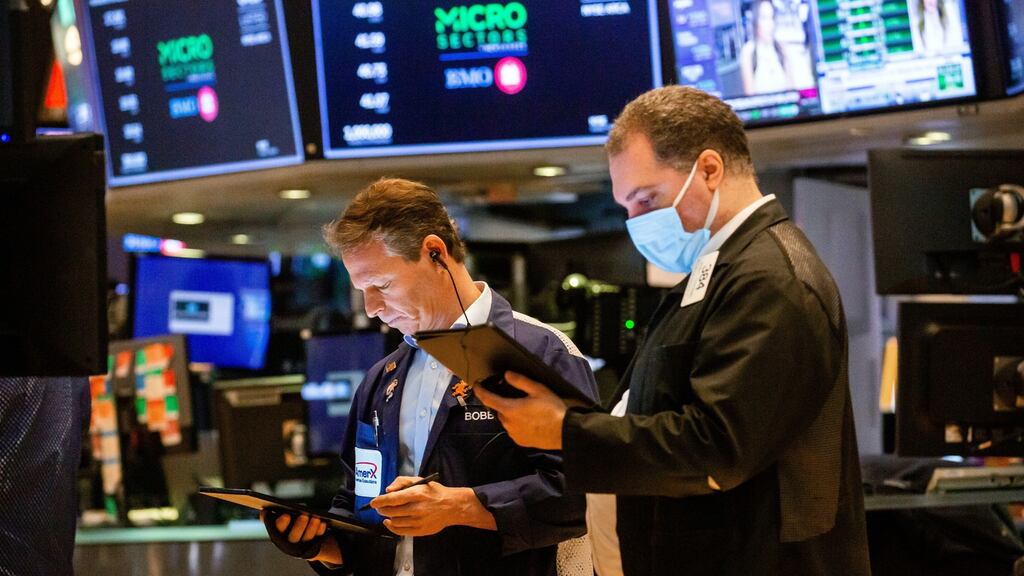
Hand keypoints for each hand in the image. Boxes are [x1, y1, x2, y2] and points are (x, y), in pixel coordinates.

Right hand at [260, 510, 339, 563]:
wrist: (299, 541)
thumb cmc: (286, 525)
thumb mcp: (277, 521)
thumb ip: (269, 517)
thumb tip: (264, 512)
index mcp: (276, 536)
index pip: (276, 531)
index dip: (281, 523)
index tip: (286, 515)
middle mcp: (288, 544)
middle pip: (293, 537)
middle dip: (299, 526)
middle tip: (304, 515)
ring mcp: (301, 547)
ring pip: (307, 538)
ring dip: (311, 528)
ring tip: (316, 517)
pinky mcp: (313, 547)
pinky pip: (318, 539)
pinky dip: (320, 531)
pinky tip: (323, 522)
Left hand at [368, 476, 494, 535]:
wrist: (451, 507)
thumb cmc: (434, 492)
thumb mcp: (420, 480)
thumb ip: (402, 481)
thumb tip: (388, 490)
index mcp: (417, 494)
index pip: (392, 498)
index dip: (380, 501)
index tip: (373, 502)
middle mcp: (417, 508)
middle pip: (391, 511)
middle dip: (382, 509)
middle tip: (379, 507)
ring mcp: (419, 521)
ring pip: (394, 521)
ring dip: (387, 517)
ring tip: (386, 513)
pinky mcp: (420, 531)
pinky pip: (400, 531)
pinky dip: (392, 527)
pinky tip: (390, 522)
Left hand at [475, 371, 566, 449]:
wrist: (564, 432)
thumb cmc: (552, 409)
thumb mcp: (538, 390)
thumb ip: (520, 381)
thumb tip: (506, 374)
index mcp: (509, 409)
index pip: (487, 399)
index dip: (480, 390)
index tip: (476, 384)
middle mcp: (507, 423)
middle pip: (498, 409)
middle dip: (502, 402)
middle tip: (514, 396)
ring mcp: (513, 434)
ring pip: (505, 420)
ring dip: (509, 413)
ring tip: (525, 408)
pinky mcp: (520, 441)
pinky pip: (512, 429)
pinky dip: (516, 423)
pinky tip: (529, 420)